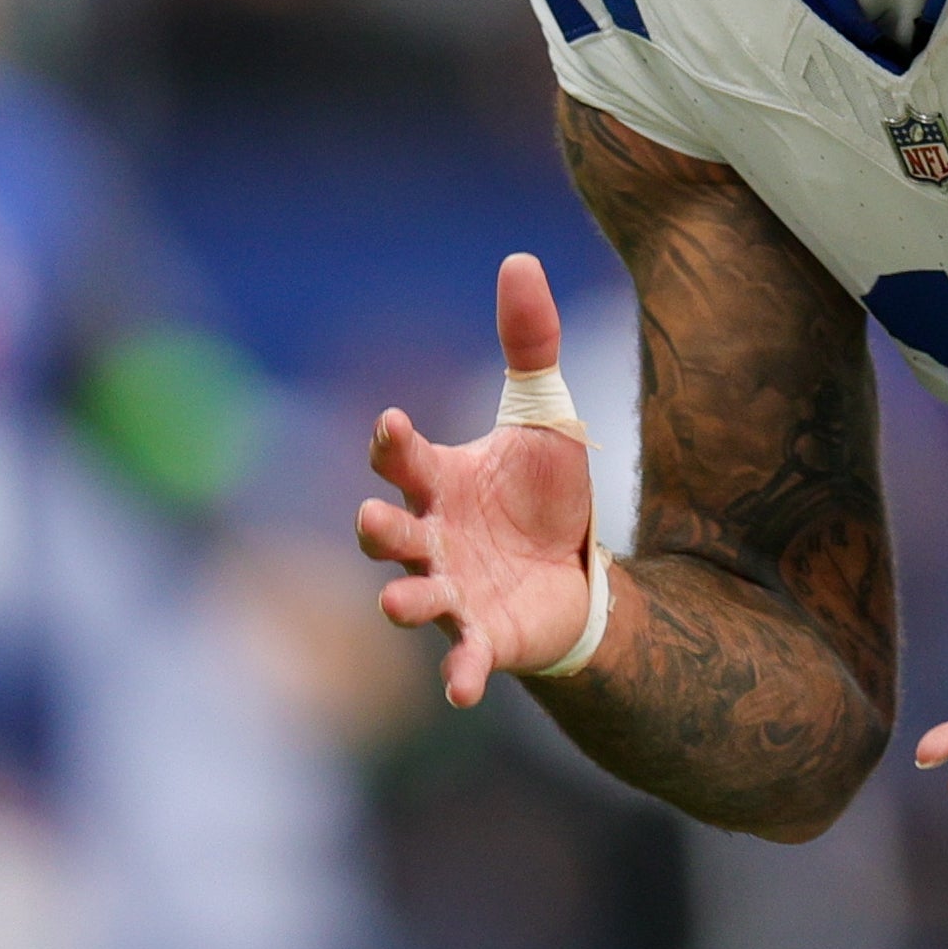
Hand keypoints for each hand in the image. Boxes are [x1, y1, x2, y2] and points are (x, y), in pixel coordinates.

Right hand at [358, 254, 601, 705]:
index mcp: (438, 482)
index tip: (393, 421)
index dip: (392, 442)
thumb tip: (520, 257)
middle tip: (369, 518)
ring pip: (412, 598)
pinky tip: (462, 691)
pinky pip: (463, 659)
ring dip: (403, 602)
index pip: (401, 458)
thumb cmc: (541, 493)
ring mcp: (451, 592)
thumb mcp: (545, 414)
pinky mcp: (482, 637)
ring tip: (398, 605)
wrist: (578, 570)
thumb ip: (529, 342)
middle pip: (389, 531)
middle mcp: (431, 538)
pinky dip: (460, 674)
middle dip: (377, 527)